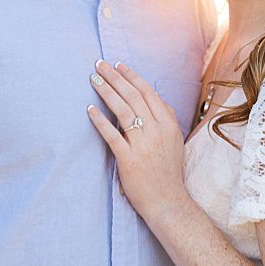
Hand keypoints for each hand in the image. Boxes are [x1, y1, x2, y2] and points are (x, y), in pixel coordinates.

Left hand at [86, 60, 188, 222]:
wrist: (167, 200)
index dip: (132, 77)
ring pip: (123, 111)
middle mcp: (157, 130)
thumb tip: (157, 100)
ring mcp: (143, 144)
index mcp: (169, 124)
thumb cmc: (168, 170)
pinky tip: (89, 110)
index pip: (148, 93)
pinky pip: (112, 135)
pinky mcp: (128, 159)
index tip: (118, 65)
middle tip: (100, 65)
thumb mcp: (175, 140)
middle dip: (115, 78)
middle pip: (134, 97)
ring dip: (106, 92)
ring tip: (93, 79)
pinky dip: (100, 121)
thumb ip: (167, 119)